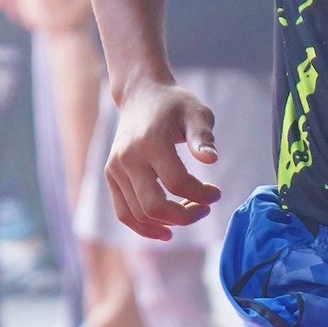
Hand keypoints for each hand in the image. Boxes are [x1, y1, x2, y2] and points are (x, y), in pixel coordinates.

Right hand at [105, 77, 221, 239]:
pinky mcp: (111, 176)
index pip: (177, 183)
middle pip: (154, 206)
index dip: (202, 195)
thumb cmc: (175, 105)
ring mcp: (116, 168)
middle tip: (205, 209)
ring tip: (190, 213)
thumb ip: (203, 136)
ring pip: (139, 214)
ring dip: (169, 223)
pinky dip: (144, 228)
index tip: (216, 193)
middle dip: (185, 216)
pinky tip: (167, 231)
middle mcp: (128, 157)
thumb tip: (211, 159)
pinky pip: (124, 213)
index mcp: (151, 141)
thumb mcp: (196, 112)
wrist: (141, 95)